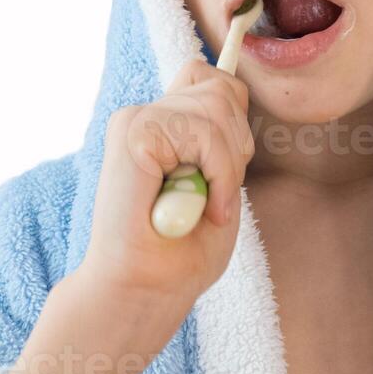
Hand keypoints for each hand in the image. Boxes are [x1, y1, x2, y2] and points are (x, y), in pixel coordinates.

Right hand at [79, 58, 255, 306]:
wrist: (140, 292)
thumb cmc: (180, 252)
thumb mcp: (216, 182)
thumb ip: (219, 136)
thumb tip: (229, 86)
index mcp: (162, 124)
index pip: (213, 81)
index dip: (234, 119)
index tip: (227, 172)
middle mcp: (146, 115)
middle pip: (221, 87)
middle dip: (238, 144)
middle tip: (217, 194)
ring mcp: (136, 119)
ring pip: (218, 104)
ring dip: (228, 164)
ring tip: (206, 204)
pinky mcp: (134, 132)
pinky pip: (204, 131)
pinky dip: (219, 173)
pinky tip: (201, 207)